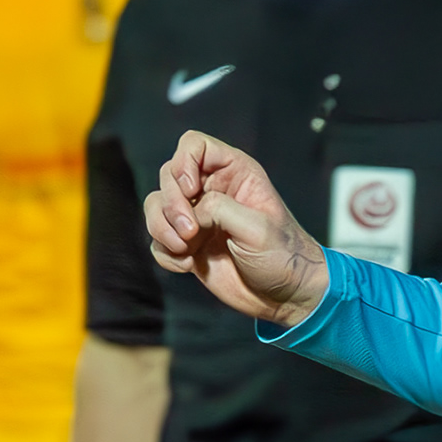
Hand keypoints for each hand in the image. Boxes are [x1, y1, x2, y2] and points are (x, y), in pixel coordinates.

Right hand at [147, 128, 328, 323]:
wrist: (285, 297)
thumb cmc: (283, 257)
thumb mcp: (256, 227)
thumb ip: (219, 209)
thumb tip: (190, 213)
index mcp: (235, 172)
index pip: (194, 145)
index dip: (183, 162)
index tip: (191, 190)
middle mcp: (212, 190)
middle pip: (168, 175)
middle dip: (171, 204)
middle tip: (190, 231)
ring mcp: (197, 218)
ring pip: (156, 206)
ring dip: (161, 227)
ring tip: (185, 249)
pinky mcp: (187, 245)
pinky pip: (158, 240)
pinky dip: (166, 253)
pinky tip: (188, 266)